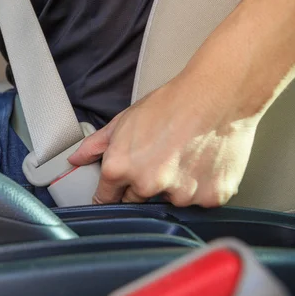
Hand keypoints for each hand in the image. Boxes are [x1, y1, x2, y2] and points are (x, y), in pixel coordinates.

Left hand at [68, 67, 260, 206]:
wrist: (218, 94)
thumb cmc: (173, 103)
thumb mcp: (125, 120)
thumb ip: (96, 144)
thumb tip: (75, 159)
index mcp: (121, 167)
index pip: (106, 199)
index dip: (112, 192)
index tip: (118, 191)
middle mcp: (147, 184)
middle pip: (138, 202)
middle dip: (144, 185)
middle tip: (160, 159)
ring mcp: (181, 194)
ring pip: (171, 201)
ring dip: (175, 187)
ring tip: (185, 156)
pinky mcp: (210, 197)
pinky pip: (200, 201)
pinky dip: (202, 187)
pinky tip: (202, 162)